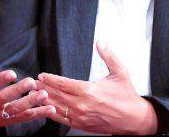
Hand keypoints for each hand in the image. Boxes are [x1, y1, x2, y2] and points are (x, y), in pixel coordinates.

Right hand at [0, 34, 55, 129]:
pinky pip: (25, 118)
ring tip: (43, 94)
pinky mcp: (11, 120)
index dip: (0, 80)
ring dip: (31, 103)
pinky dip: (38, 113)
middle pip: (4, 99)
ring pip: (16, 110)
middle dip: (17, 92)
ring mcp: (1, 114)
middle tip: (31, 81)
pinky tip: (50, 107)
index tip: (12, 73)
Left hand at [36, 41, 157, 134]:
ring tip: (36, 94)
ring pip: (58, 108)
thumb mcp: (120, 72)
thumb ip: (108, 56)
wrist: (134, 119)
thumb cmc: (127, 95)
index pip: (64, 84)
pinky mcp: (83, 125)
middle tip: (34, 82)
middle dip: (44, 88)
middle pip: (58, 96)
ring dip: (46, 101)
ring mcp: (82, 117)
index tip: (42, 75)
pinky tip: (47, 109)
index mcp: (90, 91)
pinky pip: (63, 120)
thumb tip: (100, 42)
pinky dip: (53, 114)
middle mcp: (83, 105)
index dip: (51, 79)